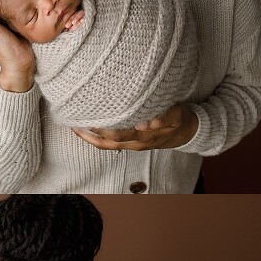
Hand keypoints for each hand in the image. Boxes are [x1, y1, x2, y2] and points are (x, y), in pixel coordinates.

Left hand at [72, 103, 197, 151]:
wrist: (187, 133)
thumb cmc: (180, 119)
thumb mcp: (178, 115)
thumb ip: (165, 116)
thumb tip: (148, 121)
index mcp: (145, 135)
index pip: (119, 134)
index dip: (102, 128)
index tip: (88, 117)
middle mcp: (136, 143)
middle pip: (107, 142)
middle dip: (89, 133)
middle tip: (72, 119)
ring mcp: (133, 144)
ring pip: (106, 145)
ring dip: (89, 137)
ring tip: (73, 126)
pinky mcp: (132, 142)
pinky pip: (110, 144)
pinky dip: (97, 138)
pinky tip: (87, 129)